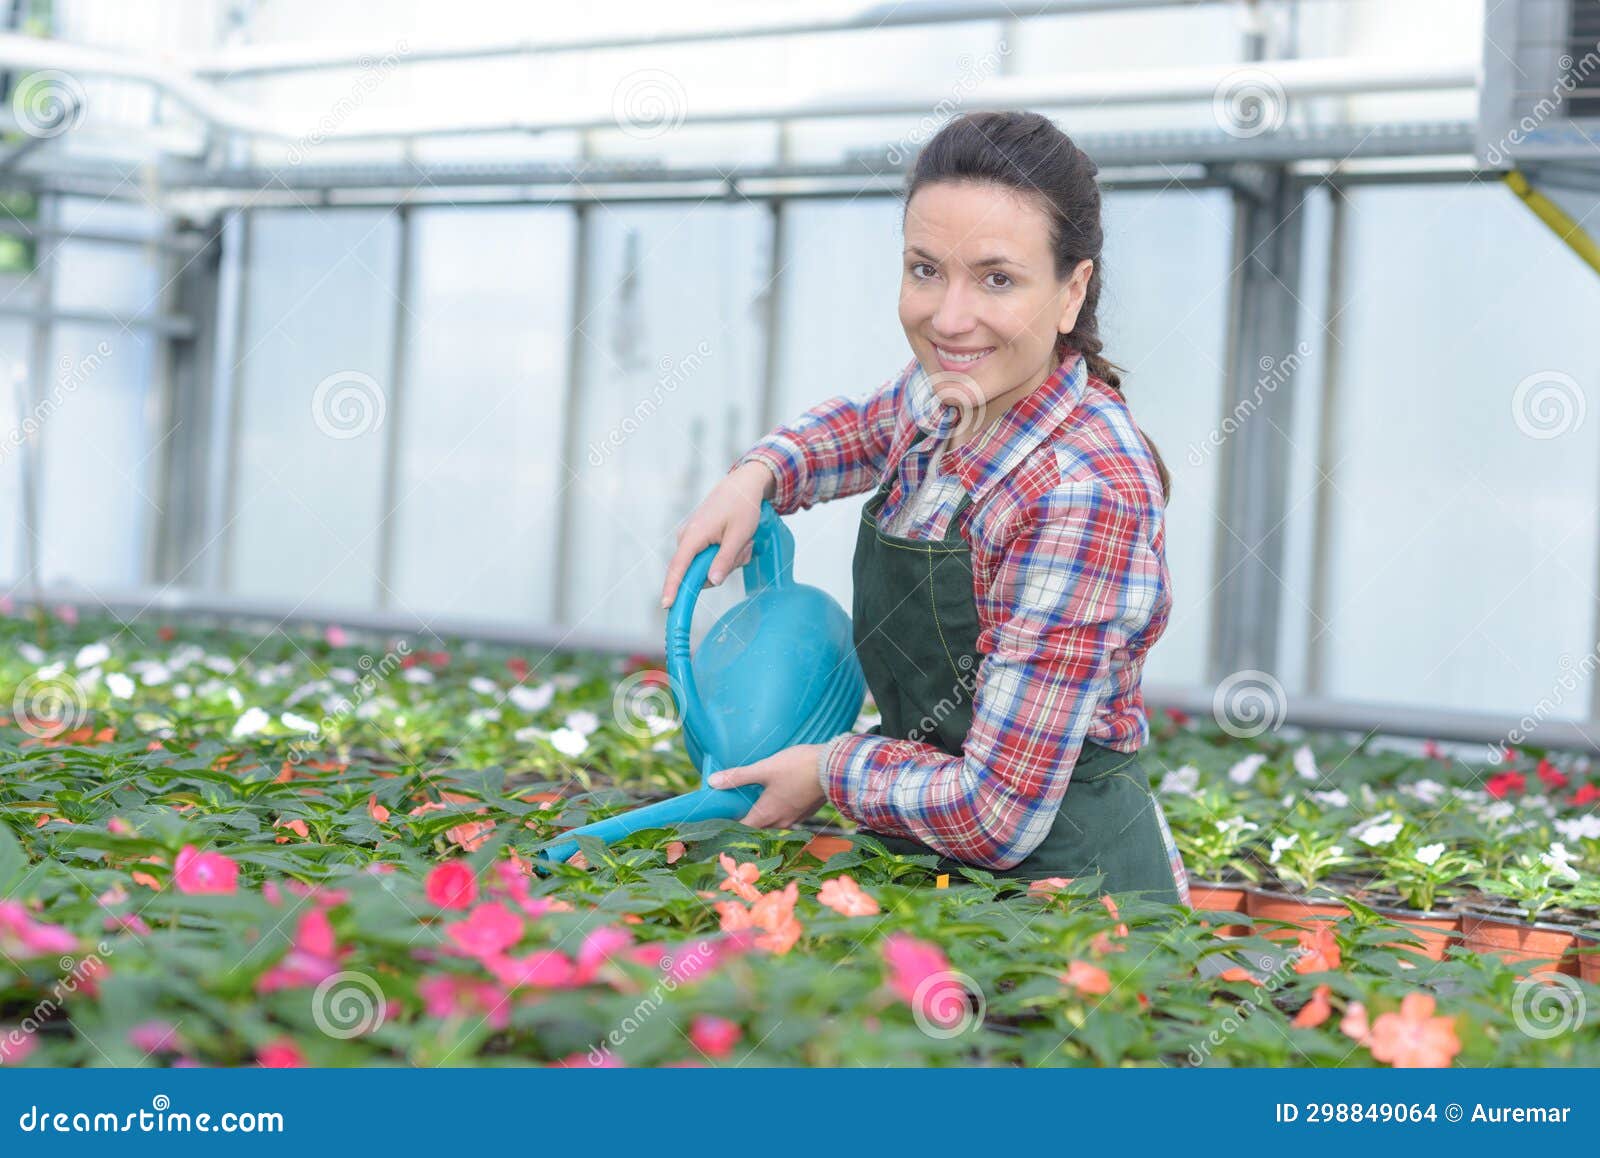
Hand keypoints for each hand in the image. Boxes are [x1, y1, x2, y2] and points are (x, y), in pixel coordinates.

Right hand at [660, 461, 776, 608]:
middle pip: (698, 571)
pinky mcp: (698, 538)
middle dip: (723, 567)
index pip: (679, 568)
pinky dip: (725, 553)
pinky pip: (709, 557)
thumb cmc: (742, 507)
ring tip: (742, 541)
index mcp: (694, 536)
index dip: (672, 588)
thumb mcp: (738, 536)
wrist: (742, 485)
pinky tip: (736, 540)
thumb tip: (712, 582)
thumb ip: (725, 560)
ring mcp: (691, 538)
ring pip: (707, 565)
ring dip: (728, 560)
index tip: (667, 605)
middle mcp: (687, 538)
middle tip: (743, 549)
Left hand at [707, 743, 828, 829]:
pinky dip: (779, 807)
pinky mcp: (807, 811)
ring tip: (757, 796)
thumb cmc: (798, 767)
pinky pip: (787, 814)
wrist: (835, 768)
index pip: (742, 828)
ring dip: (764, 812)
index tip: (721, 818)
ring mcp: (795, 818)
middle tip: (736, 803)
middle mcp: (780, 821)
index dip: (729, 825)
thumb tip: (713, 781)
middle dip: (746, 816)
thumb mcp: (765, 768)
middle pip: (757, 825)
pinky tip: (779, 793)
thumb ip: (738, 776)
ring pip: (774, 820)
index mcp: (766, 815)